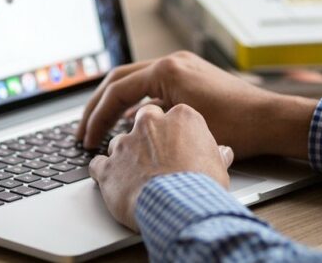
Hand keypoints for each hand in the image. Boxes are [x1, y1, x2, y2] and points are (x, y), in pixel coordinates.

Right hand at [77, 51, 315, 158]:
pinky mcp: (191, 76)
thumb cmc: (236, 127)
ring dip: (116, 104)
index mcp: (168, 70)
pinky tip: (132, 125)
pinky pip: (154, 86)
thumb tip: (124, 130)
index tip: (87, 139)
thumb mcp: (184, 127)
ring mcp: (183, 66)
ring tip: (101, 129)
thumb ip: (149, 123)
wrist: (271, 120)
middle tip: (83, 131)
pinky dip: (138, 104)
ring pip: (135, 81)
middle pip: (120, 80)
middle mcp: (173, 62)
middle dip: (98, 107)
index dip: (97, 117)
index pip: (117, 90)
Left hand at [89, 103, 234, 230]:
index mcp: (180, 117)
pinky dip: (104, 173)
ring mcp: (125, 143)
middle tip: (154, 155)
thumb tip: (223, 153)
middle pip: (142, 121)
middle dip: (146, 136)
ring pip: (119, 143)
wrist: (179, 207)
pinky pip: (98, 164)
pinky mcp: (108, 166)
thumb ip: (216, 154)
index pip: (172, 115)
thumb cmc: (201, 186)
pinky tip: (113, 183)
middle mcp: (150, 124)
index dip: (173, 132)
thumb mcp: (218, 167)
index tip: (175, 143)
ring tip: (136, 176)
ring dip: (125, 157)